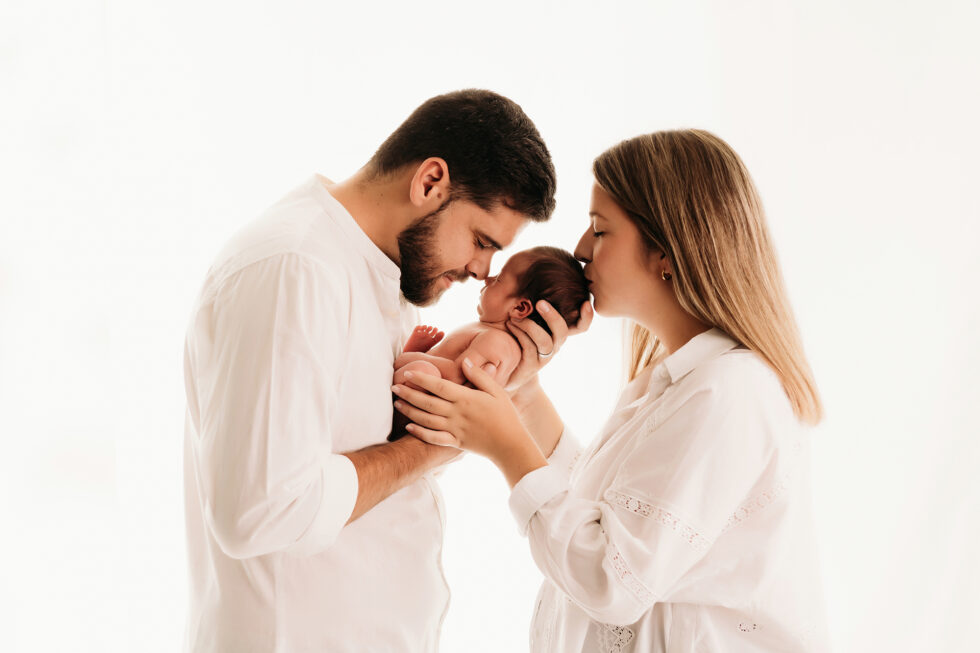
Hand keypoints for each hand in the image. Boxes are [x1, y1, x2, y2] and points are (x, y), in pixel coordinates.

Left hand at [391, 359, 532, 464]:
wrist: (510, 445)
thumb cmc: (505, 416)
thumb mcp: (497, 391)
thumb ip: (480, 376)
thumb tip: (465, 362)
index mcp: (466, 399)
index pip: (439, 386)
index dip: (422, 378)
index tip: (408, 372)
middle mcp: (457, 414)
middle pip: (427, 402)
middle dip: (408, 393)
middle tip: (393, 387)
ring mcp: (455, 429)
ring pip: (426, 419)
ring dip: (410, 411)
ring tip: (397, 403)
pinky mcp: (455, 442)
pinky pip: (434, 437)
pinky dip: (420, 433)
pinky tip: (409, 426)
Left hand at [504, 298, 593, 392]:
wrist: (501, 365)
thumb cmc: (512, 335)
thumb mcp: (520, 314)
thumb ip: (523, 297)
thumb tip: (519, 270)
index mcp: (556, 332)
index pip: (580, 326)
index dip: (586, 317)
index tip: (585, 302)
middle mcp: (554, 345)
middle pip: (561, 331)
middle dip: (553, 315)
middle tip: (540, 302)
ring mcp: (543, 357)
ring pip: (545, 340)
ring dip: (530, 325)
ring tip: (514, 316)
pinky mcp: (531, 366)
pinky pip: (529, 348)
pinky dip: (520, 334)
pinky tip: (509, 324)